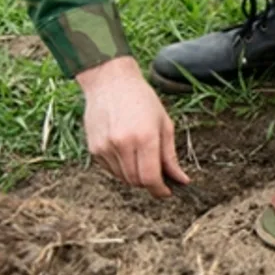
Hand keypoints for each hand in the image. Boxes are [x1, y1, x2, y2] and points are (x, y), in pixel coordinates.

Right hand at [75, 56, 188, 197]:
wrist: (109, 82)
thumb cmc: (142, 100)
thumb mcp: (164, 124)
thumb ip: (170, 156)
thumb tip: (181, 180)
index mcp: (144, 137)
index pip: (150, 177)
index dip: (160, 190)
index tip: (167, 192)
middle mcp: (122, 144)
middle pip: (136, 181)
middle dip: (150, 183)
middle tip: (159, 175)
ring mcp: (105, 147)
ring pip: (123, 178)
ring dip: (135, 177)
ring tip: (142, 159)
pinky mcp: (93, 149)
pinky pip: (110, 170)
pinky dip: (122, 169)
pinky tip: (127, 153)